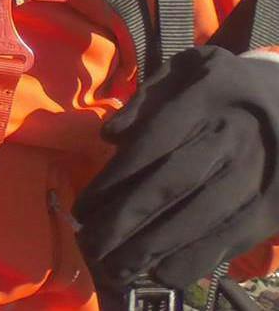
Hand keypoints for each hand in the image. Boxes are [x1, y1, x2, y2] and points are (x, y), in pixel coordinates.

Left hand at [75, 46, 278, 290]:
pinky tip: (165, 273)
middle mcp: (235, 134)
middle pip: (174, 181)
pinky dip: (199, 258)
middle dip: (128, 218)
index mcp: (207, 95)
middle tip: (92, 246)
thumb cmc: (221, 86)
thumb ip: (144, 100)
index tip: (83, 209)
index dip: (116, 178)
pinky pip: (235, 236)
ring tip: (118, 268)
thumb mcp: (183, 70)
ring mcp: (261, 171)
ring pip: (203, 214)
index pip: (153, 142)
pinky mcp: (276, 204)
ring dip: (157, 245)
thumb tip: (109, 137)